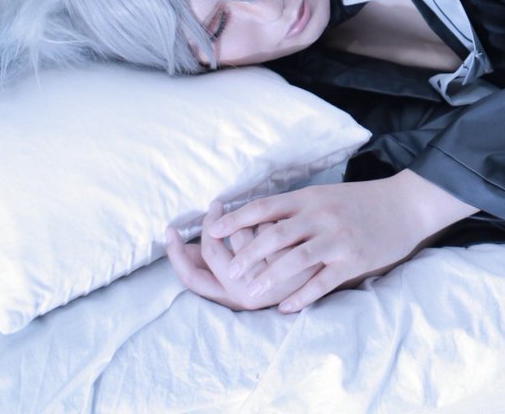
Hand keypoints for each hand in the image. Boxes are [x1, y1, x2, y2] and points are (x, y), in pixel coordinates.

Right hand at [165, 201, 320, 310]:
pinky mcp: (293, 264)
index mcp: (232, 297)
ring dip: (246, 221)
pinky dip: (271, 220)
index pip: (192, 279)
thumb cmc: (291, 270)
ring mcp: (269, 280)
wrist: (336, 271)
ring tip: (257, 217)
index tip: (168, 231)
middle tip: (215, 206)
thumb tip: (185, 247)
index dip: (176, 255)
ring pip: (240, 236)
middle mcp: (247, 293)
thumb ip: (222, 261)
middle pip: (212, 252)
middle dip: (212, 224)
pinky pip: (268, 229)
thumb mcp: (252, 273)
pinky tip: (280, 219)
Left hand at [208, 170, 477, 312]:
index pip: (265, 206)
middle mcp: (320, 216)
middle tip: (229, 270)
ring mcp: (337, 239)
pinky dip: (301, 296)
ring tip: (250, 291)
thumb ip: (298, 207)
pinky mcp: (353, 260)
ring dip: (270, 277)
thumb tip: (261, 220)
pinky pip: (322, 282)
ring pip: (295, 259)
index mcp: (310, 198)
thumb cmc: (362, 202)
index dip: (237, 218)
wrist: (406, 205)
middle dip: (247, 254)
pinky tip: (286, 308)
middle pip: (275, 234)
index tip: (213, 229)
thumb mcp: (327, 195)